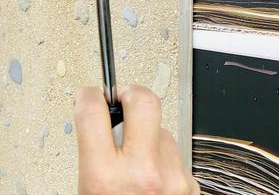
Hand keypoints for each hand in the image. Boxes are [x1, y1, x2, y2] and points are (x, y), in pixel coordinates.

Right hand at [75, 85, 199, 194]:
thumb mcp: (88, 187)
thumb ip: (94, 151)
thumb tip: (99, 119)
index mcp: (105, 176)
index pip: (94, 110)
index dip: (89, 95)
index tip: (91, 96)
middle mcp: (142, 173)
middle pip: (145, 101)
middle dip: (132, 92)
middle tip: (124, 99)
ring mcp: (172, 177)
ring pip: (162, 131)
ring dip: (149, 137)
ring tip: (137, 161)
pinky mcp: (189, 184)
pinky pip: (175, 155)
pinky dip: (163, 161)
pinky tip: (154, 178)